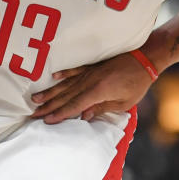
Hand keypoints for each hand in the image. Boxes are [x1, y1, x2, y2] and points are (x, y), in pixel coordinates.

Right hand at [31, 51, 153, 122]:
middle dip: (49, 106)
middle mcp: (90, 81)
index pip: (74, 105)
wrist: (145, 58)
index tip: (46, 121)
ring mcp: (90, 72)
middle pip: (65, 96)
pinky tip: (53, 76)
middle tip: (33, 114)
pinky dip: (63, 74)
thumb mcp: (123, 102)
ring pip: (65, 84)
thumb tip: (83, 116)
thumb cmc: (137, 83)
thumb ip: (102, 109)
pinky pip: (74, 70)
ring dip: (50, 92)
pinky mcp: (92, 66)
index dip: (60, 114)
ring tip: (36, 99)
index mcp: (98, 91)